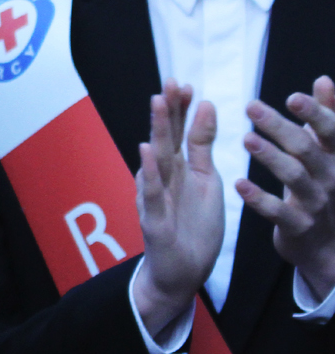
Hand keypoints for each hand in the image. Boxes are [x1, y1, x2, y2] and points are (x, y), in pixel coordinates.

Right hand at [134, 80, 222, 335]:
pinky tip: (146, 153)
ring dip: (156, 130)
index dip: (181, 108)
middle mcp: (163, 176)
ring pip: (156, 158)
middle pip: (166, 137)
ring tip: (158, 103)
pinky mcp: (153, 219)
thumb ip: (202, 145)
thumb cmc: (192, 226)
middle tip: (170, 82)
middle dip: (168, 109)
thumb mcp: (206, 180)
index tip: (185, 83)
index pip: (178, 131)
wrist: (181, 271)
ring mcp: (155, 196)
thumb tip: (207, 105)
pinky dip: (147, 173)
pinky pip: (149, 193)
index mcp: (179, 167)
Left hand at [239, 75, 334, 301]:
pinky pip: (279, 212)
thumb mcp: (328, 153)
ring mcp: (316, 203)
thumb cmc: (323, 186)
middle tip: (251, 106)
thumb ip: (327, 116)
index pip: (330, 131)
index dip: (315, 114)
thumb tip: (324, 80)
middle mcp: (330, 177)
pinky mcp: (299, 226)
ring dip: (270, 157)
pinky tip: (239, 184)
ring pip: (294, 177)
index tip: (293, 97)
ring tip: (246, 139)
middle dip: (280, 127)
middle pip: (306, 148)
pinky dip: (259, 199)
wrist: (329, 244)